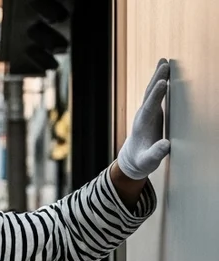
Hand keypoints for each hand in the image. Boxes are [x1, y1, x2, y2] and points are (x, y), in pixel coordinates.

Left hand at [117, 58, 170, 179]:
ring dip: (158, 76)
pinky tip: (166, 73)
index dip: (156, 96)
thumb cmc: (141, 162)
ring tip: (164, 61)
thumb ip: (155, 154)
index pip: (150, 108)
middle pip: (149, 94)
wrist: (131, 160)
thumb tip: (166, 145)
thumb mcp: (148, 161)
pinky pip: (156, 95)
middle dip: (157, 79)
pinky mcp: (152, 113)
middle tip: (164, 63)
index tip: (163, 83)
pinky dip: (161, 83)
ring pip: (151, 92)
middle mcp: (143, 116)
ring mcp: (147, 113)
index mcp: (142, 126)